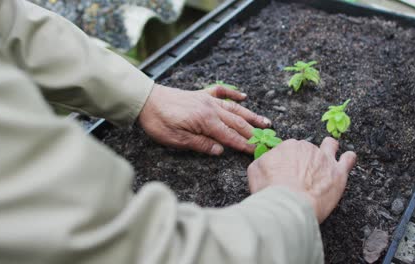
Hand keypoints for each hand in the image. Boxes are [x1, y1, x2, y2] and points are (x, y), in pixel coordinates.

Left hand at [138, 84, 270, 154]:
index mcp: (206, 122)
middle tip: (268, 139)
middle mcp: (211, 109)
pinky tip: (243, 96)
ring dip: (250, 115)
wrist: (146, 100)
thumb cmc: (159, 122)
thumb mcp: (176, 140)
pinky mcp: (201, 94)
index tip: (256, 151)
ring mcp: (207, 100)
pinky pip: (221, 92)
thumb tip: (220, 151)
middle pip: (237, 123)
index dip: (244, 145)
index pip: (230, 137)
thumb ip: (200, 144)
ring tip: (265, 121)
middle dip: (253, 132)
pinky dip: (233, 93)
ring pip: (234, 108)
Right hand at [247, 137, 355, 222]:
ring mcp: (324, 159)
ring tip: (327, 156)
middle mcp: (307, 148)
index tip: (287, 171)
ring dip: (328, 149)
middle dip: (305, 158)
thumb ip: (264, 161)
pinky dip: (348, 158)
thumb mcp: (255, 171)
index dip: (288, 161)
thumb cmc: (270, 190)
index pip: (289, 149)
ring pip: (329, 146)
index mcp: (288, 146)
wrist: (289, 204)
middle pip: (308, 149)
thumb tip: (269, 160)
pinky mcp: (338, 173)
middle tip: (301, 174)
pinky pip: (347, 159)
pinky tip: (347, 158)